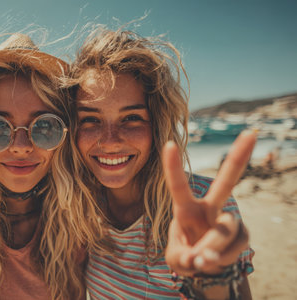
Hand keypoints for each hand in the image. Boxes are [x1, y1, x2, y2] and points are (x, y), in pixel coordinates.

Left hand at [162, 130, 255, 275]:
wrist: (206, 267)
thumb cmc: (186, 255)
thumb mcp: (176, 260)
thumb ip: (183, 259)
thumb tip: (201, 259)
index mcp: (186, 209)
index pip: (178, 186)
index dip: (173, 166)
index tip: (168, 143)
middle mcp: (209, 208)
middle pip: (226, 182)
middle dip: (238, 157)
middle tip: (251, 133)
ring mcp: (228, 219)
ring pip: (224, 229)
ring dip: (212, 249)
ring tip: (202, 261)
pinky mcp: (243, 233)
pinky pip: (235, 246)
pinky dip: (223, 259)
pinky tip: (215, 261)